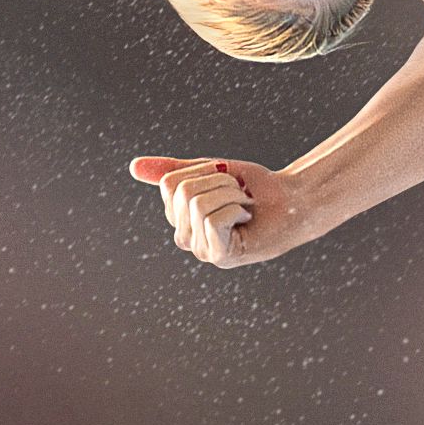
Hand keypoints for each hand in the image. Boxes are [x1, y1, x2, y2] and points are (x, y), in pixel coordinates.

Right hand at [129, 156, 309, 267]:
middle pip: (184, 193)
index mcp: (180, 218)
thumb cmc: (253, 188)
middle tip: (238, 195)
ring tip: (244, 207)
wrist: (291, 201)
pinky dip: (235, 209)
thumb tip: (132, 167)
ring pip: (198, 204)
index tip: (225, 181)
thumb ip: (173, 171)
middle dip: (218, 183)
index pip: (171, 184)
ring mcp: (202, 251)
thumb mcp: (209, 172)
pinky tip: (246, 220)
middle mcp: (186, 238)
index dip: (203, 173)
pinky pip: (212, 220)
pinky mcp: (220, 257)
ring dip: (230, 195)